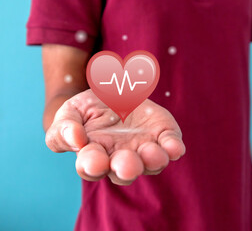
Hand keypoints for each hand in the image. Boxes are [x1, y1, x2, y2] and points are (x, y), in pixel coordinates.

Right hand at [45, 89, 185, 184]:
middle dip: (126, 168)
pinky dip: (173, 148)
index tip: (94, 161)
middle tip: (126, 165)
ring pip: (151, 164)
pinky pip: (171, 147)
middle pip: (124, 171)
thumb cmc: (89, 109)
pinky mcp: (164, 137)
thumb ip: (64, 129)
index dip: (92, 165)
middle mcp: (121, 158)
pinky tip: (174, 147)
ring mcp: (144, 150)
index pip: (91, 167)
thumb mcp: (70, 112)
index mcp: (95, 155)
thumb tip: (76, 140)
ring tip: (150, 153)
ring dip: (152, 161)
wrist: (114, 92)